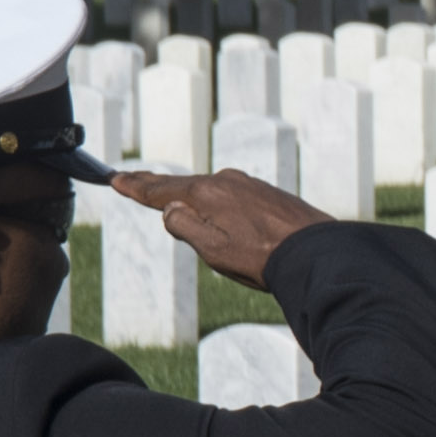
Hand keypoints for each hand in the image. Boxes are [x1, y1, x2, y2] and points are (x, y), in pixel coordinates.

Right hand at [110, 168, 321, 293]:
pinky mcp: (269, 194)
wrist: (320, 255)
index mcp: (207, 194)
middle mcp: (227, 181)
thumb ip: (185, 227)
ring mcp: (250, 185)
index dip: (137, 187)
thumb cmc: (264, 259)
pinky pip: (232, 194)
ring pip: (210, 189)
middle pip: (183, 185)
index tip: (115, 179)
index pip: (162, 190)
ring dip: (188, 192)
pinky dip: (216, 198)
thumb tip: (171, 210)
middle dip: (157, 184)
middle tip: (131, 178)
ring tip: (166, 191)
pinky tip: (214, 204)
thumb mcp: (214, 250)